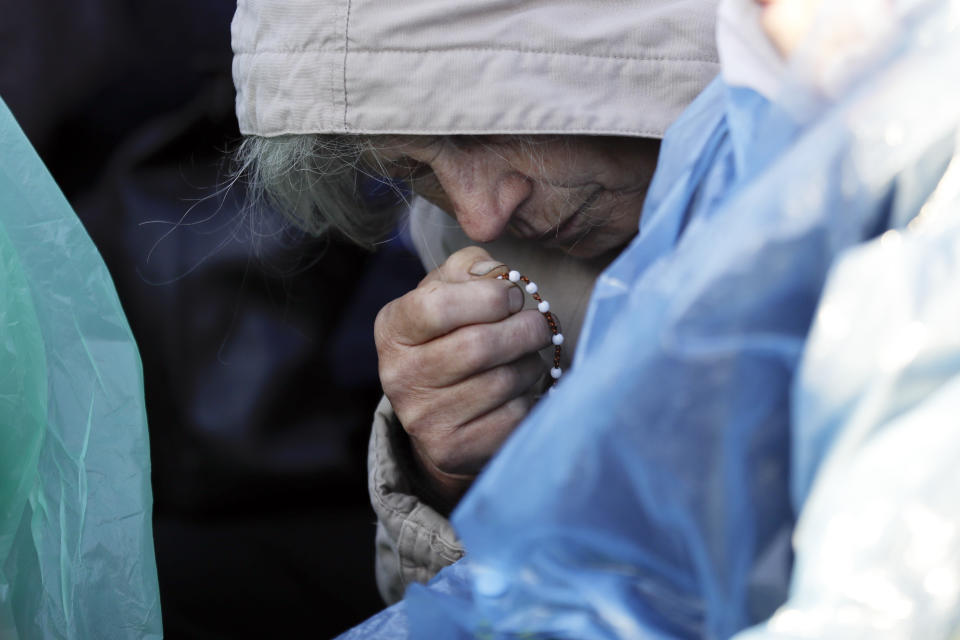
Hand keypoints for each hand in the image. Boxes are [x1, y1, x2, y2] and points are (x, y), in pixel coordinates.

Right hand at [375, 247, 552, 510]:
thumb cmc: (452, 336)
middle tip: (537, 324)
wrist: (441, 413)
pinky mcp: (452, 450)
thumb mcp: (449, 292)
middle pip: (479, 346)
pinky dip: (530, 398)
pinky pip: (514, 416)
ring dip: (531, 363)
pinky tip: (520, 390)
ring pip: (504, 381)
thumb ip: (469, 269)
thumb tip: (497, 274)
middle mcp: (398, 376)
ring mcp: (423, 418)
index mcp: (393, 328)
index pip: (437, 306)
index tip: (511, 296)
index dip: (488, 296)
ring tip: (526, 357)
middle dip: (524, 329)